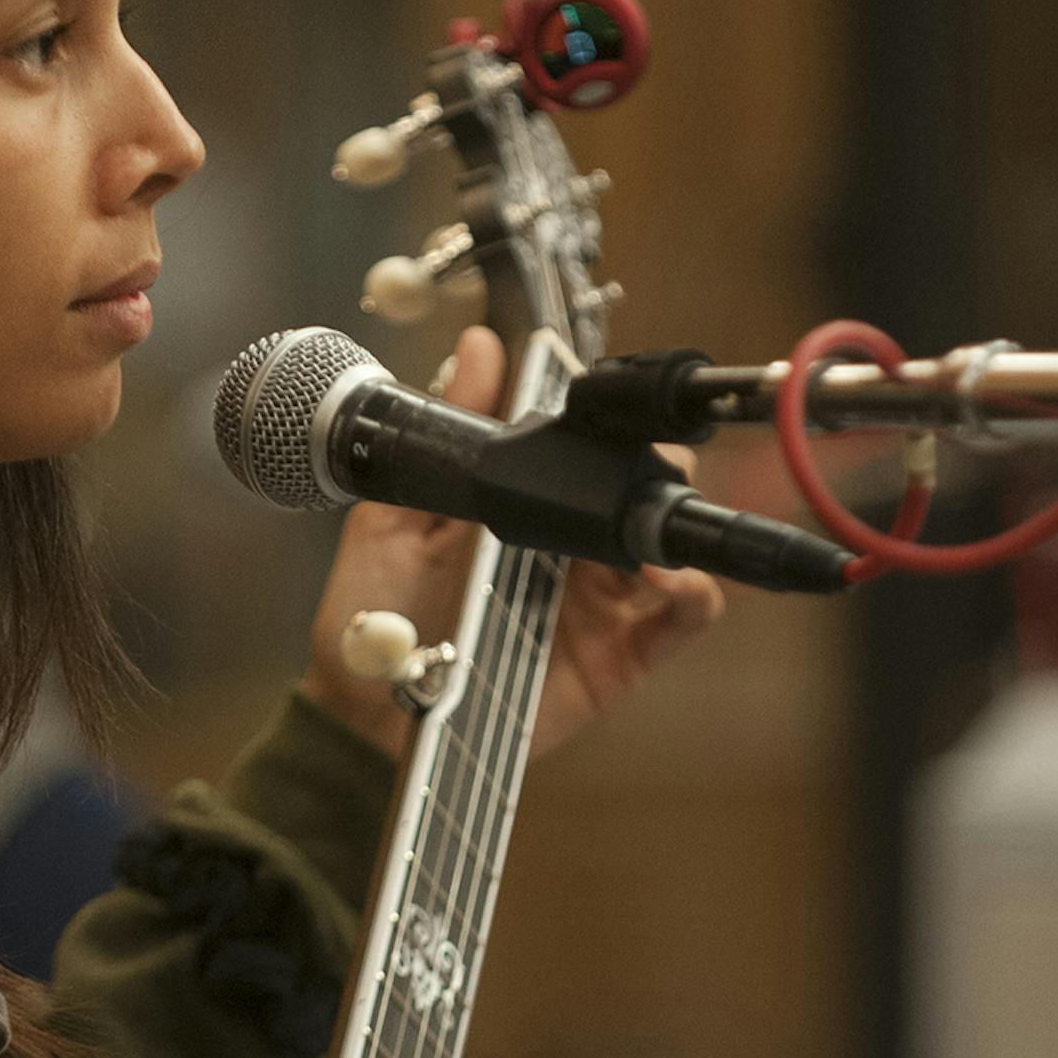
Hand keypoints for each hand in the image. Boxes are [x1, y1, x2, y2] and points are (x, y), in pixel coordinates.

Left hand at [300, 326, 723, 760]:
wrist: (366, 708)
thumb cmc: (375, 615)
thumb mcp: (395, 515)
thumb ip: (445, 436)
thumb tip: (480, 348)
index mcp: (523, 507)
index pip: (587, 454)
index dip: (609, 431)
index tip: (608, 413)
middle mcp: (569, 548)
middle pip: (644, 491)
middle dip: (655, 472)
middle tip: (634, 475)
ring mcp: (599, 601)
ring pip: (674, 548)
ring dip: (676, 531)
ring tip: (648, 540)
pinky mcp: (618, 655)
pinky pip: (680, 618)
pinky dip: (691, 594)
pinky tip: (669, 582)